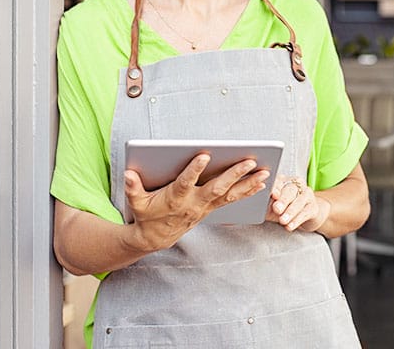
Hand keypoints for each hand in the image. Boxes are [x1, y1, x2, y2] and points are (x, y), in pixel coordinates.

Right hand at [124, 153, 269, 251]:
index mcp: (175, 198)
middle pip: (217, 187)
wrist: (156, 238)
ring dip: (248, 183)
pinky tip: (262, 182)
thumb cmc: (146, 214)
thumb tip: (128, 174)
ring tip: (265, 172)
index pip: (185, 182)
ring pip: (230, 194)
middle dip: (234, 174)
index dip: (194, 170)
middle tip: (250, 161)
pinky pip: (233, 199)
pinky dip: (248, 191)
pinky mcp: (212, 208)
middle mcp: (194, 203)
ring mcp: (205, 207)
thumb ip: (133, 188)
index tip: (205, 155)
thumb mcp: (136, 202)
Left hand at [267, 175, 328, 231]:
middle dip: (283, 200)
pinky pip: (305, 212)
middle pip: (290, 190)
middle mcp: (297, 185)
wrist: (302, 216)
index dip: (276, 187)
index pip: (279, 181)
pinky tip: (290, 226)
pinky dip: (297, 220)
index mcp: (284, 181)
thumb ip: (265, 203)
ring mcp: (307, 195)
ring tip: (283, 221)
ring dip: (290, 212)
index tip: (273, 195)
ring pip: (299, 201)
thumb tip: (257, 203)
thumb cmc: (282, 209)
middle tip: (277, 209)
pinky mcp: (313, 207)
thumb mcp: (271, 206)